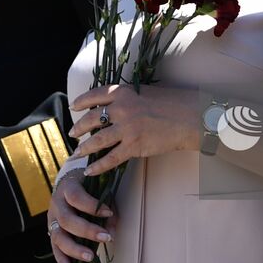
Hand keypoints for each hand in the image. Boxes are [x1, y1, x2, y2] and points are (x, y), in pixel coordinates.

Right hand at [48, 168, 114, 262]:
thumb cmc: (87, 186)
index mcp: (68, 187)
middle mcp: (56, 203)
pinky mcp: (51, 230)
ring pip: (58, 236)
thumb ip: (107, 207)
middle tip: (105, 238)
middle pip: (66, 219)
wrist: (69, 183)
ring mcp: (51, 218)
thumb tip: (111, 234)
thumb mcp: (97, 189)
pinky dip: (60, 257)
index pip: (76, 197)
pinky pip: (54, 246)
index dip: (91, 206)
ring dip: (74, 249)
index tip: (109, 213)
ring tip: (90, 257)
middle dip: (87, 231)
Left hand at [69, 84, 201, 175]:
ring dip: (84, 148)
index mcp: (125, 92)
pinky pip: (111, 158)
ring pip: (97, 140)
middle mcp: (122, 108)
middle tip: (72, 133)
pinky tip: (90, 171)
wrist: (190, 117)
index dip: (81, 101)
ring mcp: (127, 128)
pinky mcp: (134, 146)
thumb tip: (114, 108)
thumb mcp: (145, 93)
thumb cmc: (173, 103)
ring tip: (77, 153)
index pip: (95, 94)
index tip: (73, 106)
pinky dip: (98, 166)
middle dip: (79, 127)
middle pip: (92, 118)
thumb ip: (128, 98)